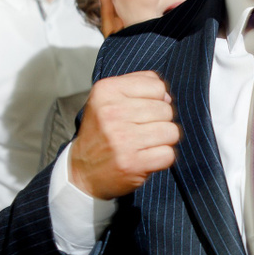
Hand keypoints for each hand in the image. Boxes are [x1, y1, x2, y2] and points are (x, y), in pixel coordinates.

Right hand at [69, 73, 179, 200]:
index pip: (157, 86)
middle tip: (141, 131)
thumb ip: (139, 85)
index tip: (141, 111)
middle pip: (166, 109)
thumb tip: (167, 98)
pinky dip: (162, 158)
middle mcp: (113, 112)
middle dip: (160, 121)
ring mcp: (122, 139)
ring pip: (171, 131)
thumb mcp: (109, 98)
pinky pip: (168, 154)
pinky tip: (146, 157)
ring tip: (145, 144)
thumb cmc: (102, 131)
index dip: (156, 100)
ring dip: (163, 140)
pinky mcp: (132, 163)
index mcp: (107, 91)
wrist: (82, 169)